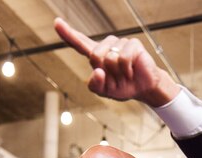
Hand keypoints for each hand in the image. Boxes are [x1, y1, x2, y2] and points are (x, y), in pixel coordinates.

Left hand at [54, 18, 180, 106]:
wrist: (143, 88)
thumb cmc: (123, 87)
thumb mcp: (104, 91)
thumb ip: (95, 85)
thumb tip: (98, 71)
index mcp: (96, 55)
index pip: (78, 43)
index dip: (67, 33)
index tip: (57, 22)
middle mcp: (106, 46)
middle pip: (94, 55)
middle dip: (104, 71)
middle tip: (116, 78)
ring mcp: (119, 43)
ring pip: (109, 58)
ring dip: (117, 73)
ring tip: (124, 74)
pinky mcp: (132, 44)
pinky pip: (123, 58)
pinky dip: (126, 70)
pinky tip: (131, 71)